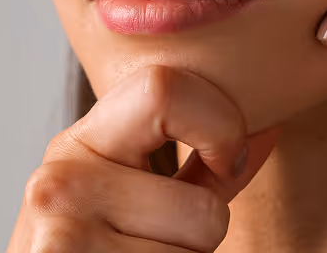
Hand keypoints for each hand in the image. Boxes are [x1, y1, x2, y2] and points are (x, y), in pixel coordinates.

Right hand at [6, 65, 279, 251]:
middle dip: (203, 233)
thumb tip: (268, 127)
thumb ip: (202, 166)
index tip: (222, 164)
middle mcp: (58, 181)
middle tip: (161, 242)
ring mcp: (61, 235)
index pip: (165, 89)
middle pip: (202, 208)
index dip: (220, 127)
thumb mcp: (140, 198)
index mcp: (79, 143)